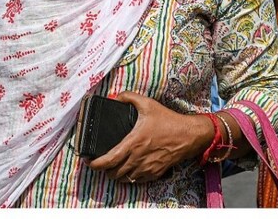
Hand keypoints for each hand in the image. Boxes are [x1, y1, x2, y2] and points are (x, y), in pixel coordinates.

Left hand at [87, 91, 211, 182]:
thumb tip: (117, 96)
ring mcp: (147, 168)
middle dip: (104, 170)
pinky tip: (128, 170)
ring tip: (112, 168)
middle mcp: (138, 158)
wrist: (189, 135)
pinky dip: (130, 178)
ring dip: (116, 175)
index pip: (109, 160)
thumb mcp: (148, 104)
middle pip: (114, 173)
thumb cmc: (168, 121)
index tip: (89, 161)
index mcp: (133, 143)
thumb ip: (129, 97)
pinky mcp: (155, 173)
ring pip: (125, 179)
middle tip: (100, 163)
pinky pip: (138, 181)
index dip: (95, 164)